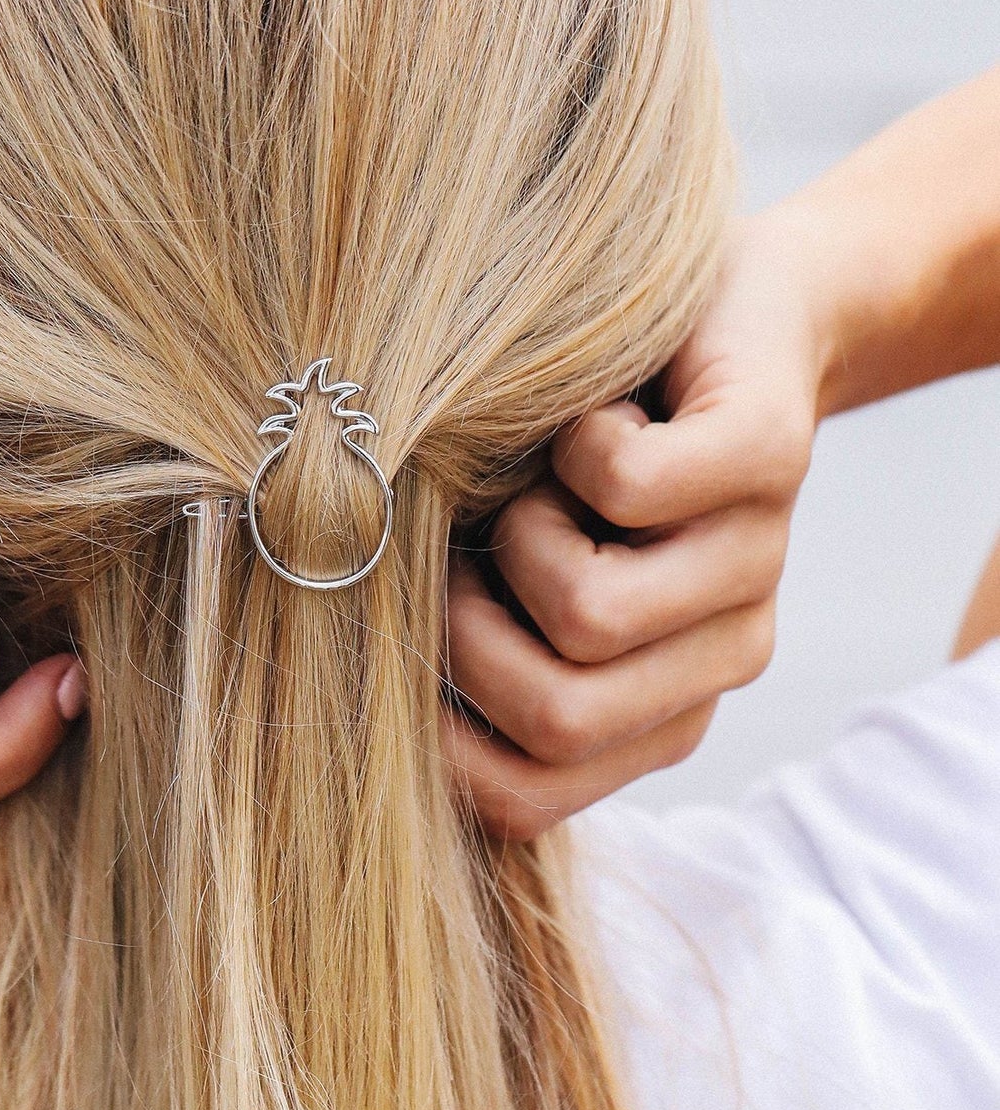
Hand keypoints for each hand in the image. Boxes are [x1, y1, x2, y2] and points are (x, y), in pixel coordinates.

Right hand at [442, 210, 825, 838]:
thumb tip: (341, 684)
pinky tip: (594, 415)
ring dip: (519, 529)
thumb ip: (455, 637)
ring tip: (543, 474)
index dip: (433, 736)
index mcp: (658, 707)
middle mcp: (722, 656)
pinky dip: (570, 442)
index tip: (413, 640)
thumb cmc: (572, 446)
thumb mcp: (502, 560)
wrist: (730, 311)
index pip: (521, 798)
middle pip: (554, 720)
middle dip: (465, 633)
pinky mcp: (769, 458)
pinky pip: (625, 487)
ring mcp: (755, 563)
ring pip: (588, 614)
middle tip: (472, 545)